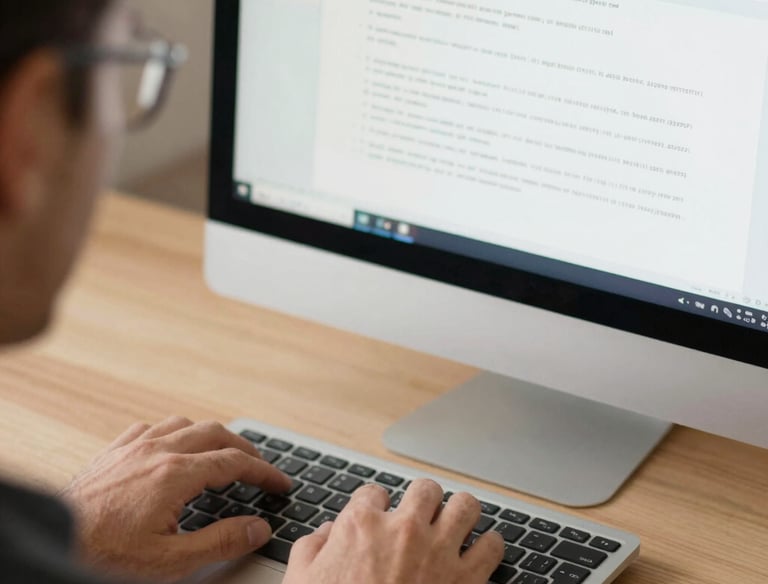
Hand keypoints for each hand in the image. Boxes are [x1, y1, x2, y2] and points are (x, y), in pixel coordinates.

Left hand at [61, 417, 291, 582]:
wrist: (52, 546)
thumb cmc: (104, 555)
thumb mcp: (171, 561)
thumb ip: (221, 541)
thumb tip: (258, 528)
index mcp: (175, 475)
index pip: (234, 462)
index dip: (264, 471)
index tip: (280, 483)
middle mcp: (156, 452)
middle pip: (215, 433)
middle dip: (244, 447)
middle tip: (259, 467)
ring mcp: (132, 448)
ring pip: (184, 423)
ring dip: (210, 435)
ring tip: (222, 452)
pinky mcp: (112, 453)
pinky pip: (150, 427)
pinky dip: (173, 432)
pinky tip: (172, 446)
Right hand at [283, 479, 504, 583]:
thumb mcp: (301, 582)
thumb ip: (311, 549)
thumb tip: (326, 533)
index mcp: (362, 526)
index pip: (374, 492)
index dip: (376, 505)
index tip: (380, 516)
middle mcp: (404, 530)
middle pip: (425, 490)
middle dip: (423, 502)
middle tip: (422, 518)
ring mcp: (439, 552)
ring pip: (465, 506)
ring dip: (461, 515)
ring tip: (457, 525)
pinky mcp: (467, 580)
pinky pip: (492, 546)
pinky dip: (490, 547)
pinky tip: (482, 553)